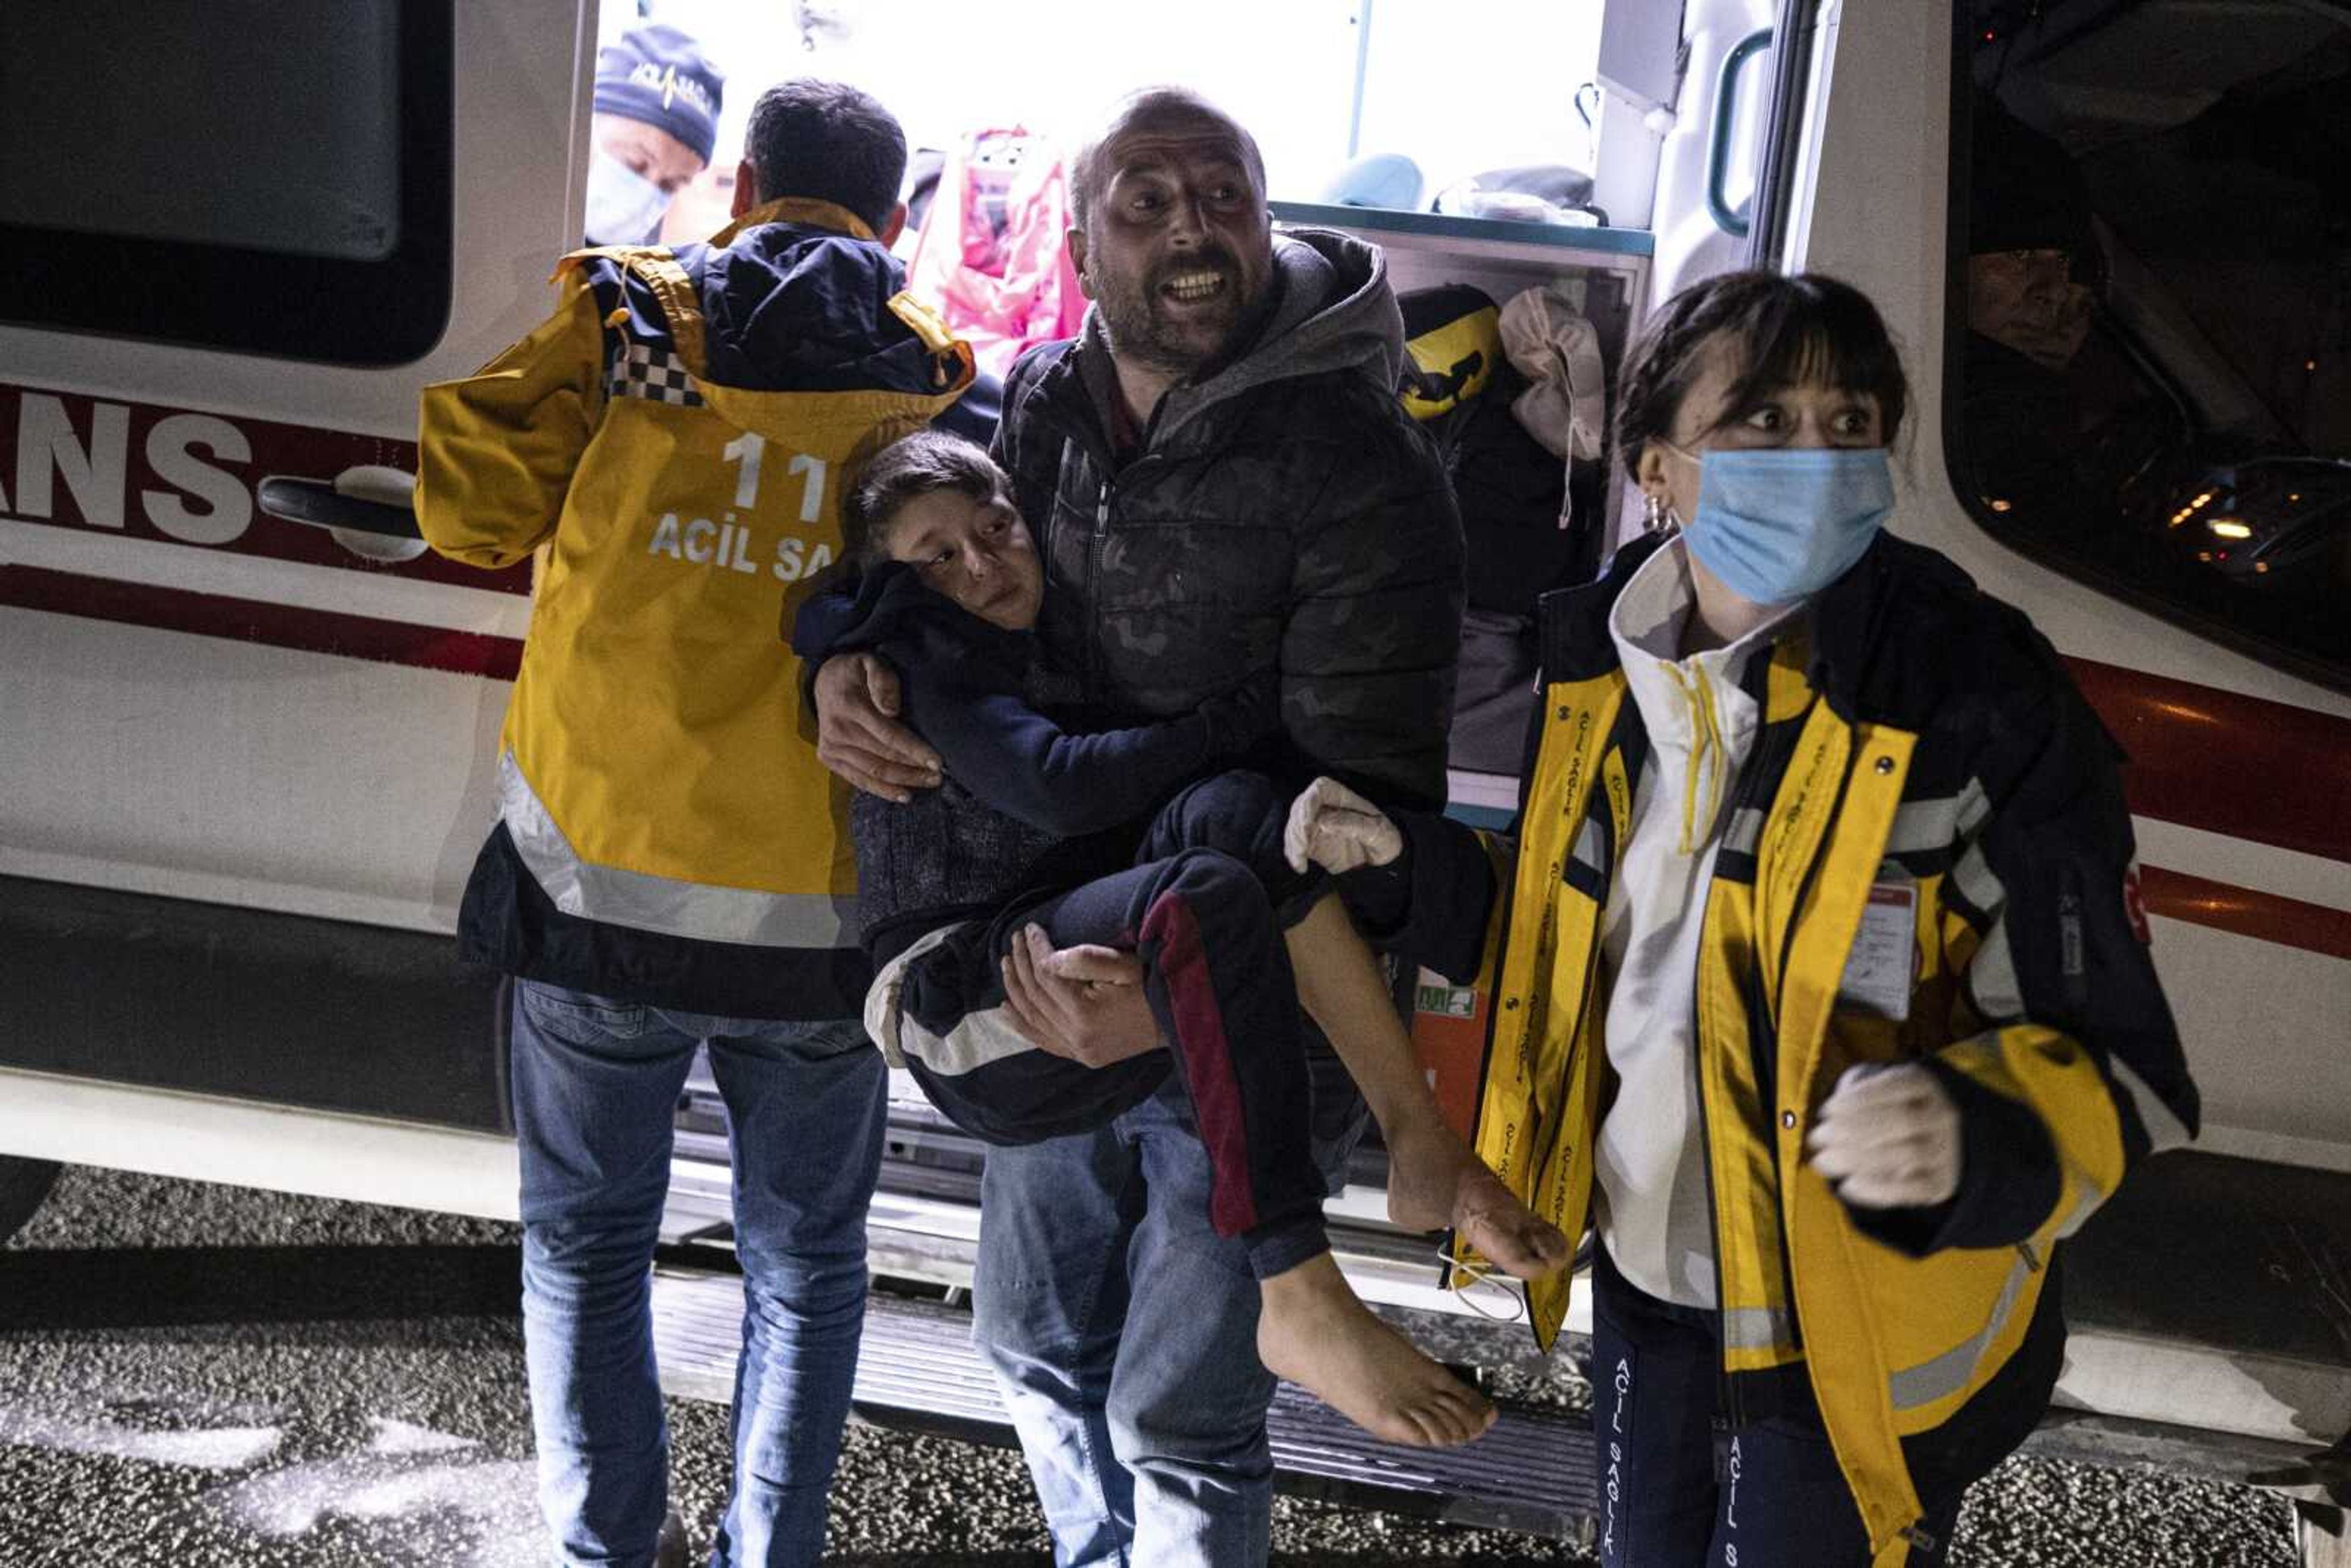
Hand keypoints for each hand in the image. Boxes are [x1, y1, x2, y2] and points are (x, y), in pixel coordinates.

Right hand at [814, 652, 939, 802]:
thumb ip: (882, 681)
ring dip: (904, 781)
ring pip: (873, 772)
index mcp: (849, 705)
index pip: (888, 734)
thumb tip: (892, 710)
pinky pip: (858, 779)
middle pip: (883, 757)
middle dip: (914, 769)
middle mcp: (837, 730)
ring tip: (929, 783)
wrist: (825, 681)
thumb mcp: (870, 662)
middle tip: (940, 776)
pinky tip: (904, 795)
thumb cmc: (857, 672)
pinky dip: (882, 790)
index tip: (937, 762)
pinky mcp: (828, 758)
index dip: (914, 749)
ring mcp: (830, 746)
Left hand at [999, 925, 1159, 1068]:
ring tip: (1006, 963)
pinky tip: (1007, 1009)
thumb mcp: (1126, 965)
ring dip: (1015, 989)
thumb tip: (1048, 958)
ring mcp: (1077, 1050)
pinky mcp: (1082, 1056)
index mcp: (1085, 1012)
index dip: (1036, 948)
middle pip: (1036, 995)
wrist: (1179, 1023)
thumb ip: (1086, 959)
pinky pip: (1042, 1039)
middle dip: (1022, 963)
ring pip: (1033, 1017)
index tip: (1030, 927)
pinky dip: (1022, 1024)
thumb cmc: (1155, 987)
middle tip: (1014, 939)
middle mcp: (1076, 1036)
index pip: (1047, 975)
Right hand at [1283, 776, 1401, 874]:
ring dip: (1293, 844)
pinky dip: (1293, 855)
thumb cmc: (1384, 839)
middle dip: (1297, 828)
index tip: (1307, 824)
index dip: (1309, 803)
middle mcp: (1326, 807)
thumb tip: (1325, 821)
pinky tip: (1300, 866)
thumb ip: (1354, 824)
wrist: (1383, 860)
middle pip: (1301, 808)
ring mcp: (1317, 824)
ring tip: (1300, 862)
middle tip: (1301, 849)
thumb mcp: (1379, 831)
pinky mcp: (1312, 841)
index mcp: (1343, 798)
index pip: (1320, 789)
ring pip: (1294, 826)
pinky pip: (1295, 844)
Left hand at [1806, 1063, 1961, 1208]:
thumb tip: (1830, 1119)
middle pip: (1902, 1121)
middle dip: (1853, 1129)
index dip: (1859, 1099)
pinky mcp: (1940, 1183)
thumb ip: (1851, 1092)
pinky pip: (1912, 1189)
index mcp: (1923, 1084)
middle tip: (1817, 1138)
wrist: (1918, 1140)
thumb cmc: (1880, 1106)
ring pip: (1908, 1155)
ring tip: (1824, 1161)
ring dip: (1860, 1159)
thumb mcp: (1867, 1087)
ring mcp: (1945, 1150)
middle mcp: (1941, 1115)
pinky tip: (1847, 1186)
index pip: (1897, 1085)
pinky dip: (1876, 1189)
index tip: (1826, 1111)